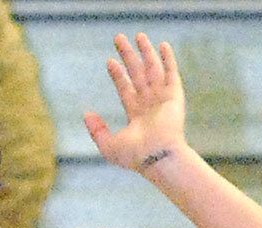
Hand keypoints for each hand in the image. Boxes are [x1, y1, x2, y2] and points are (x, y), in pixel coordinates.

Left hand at [83, 33, 186, 173]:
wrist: (157, 157)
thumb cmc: (134, 157)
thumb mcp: (108, 145)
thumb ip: (96, 130)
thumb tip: (86, 114)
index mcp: (135, 114)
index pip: (124, 88)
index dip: (117, 74)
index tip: (109, 61)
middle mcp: (148, 103)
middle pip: (136, 73)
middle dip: (128, 55)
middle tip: (118, 38)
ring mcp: (162, 98)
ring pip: (152, 68)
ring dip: (146, 51)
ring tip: (138, 35)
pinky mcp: (174, 96)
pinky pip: (171, 73)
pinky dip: (168, 59)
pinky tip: (163, 46)